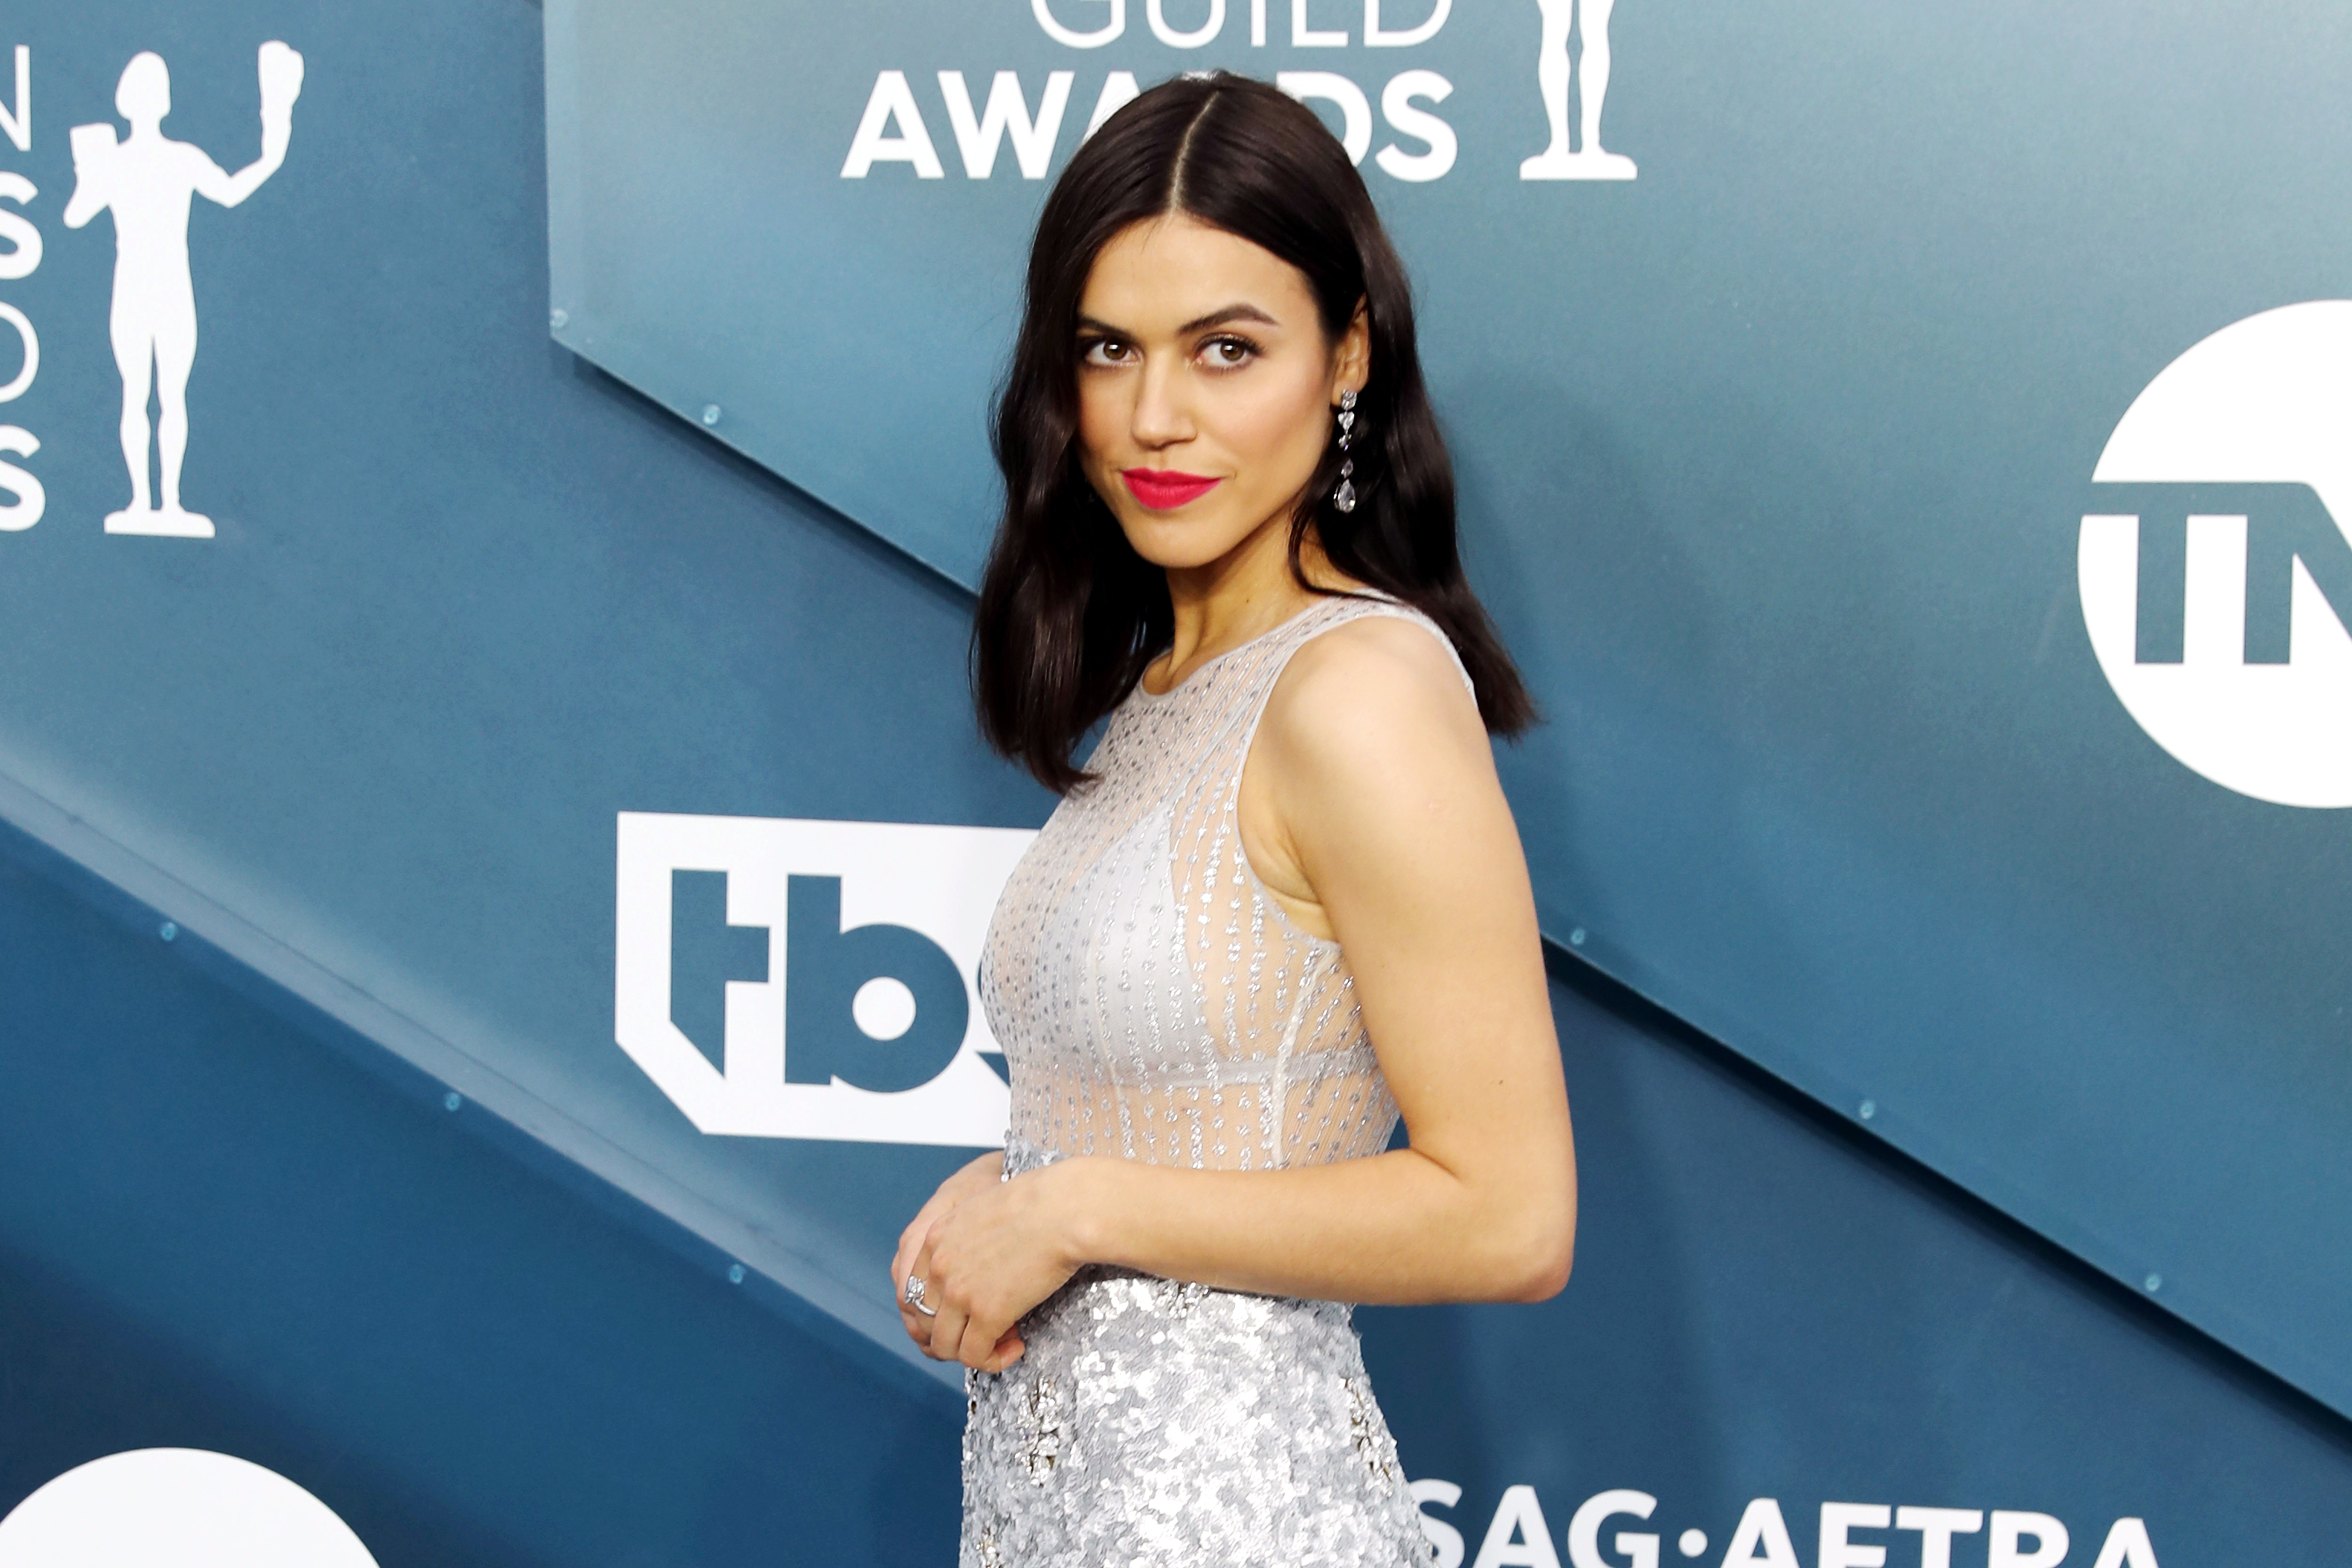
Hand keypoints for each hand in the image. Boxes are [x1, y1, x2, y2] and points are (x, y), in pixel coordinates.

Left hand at [909, 1159, 1092, 1371]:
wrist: (1063, 1210)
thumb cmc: (1038, 1202)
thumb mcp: (983, 1209)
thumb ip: (966, 1236)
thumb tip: (977, 1263)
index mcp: (935, 1237)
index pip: (913, 1290)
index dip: (937, 1309)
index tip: (966, 1310)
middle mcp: (939, 1267)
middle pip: (924, 1322)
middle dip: (952, 1333)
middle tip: (984, 1330)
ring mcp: (960, 1293)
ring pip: (945, 1345)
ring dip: (971, 1351)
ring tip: (1004, 1340)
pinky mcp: (987, 1314)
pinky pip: (975, 1356)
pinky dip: (993, 1360)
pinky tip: (1017, 1346)